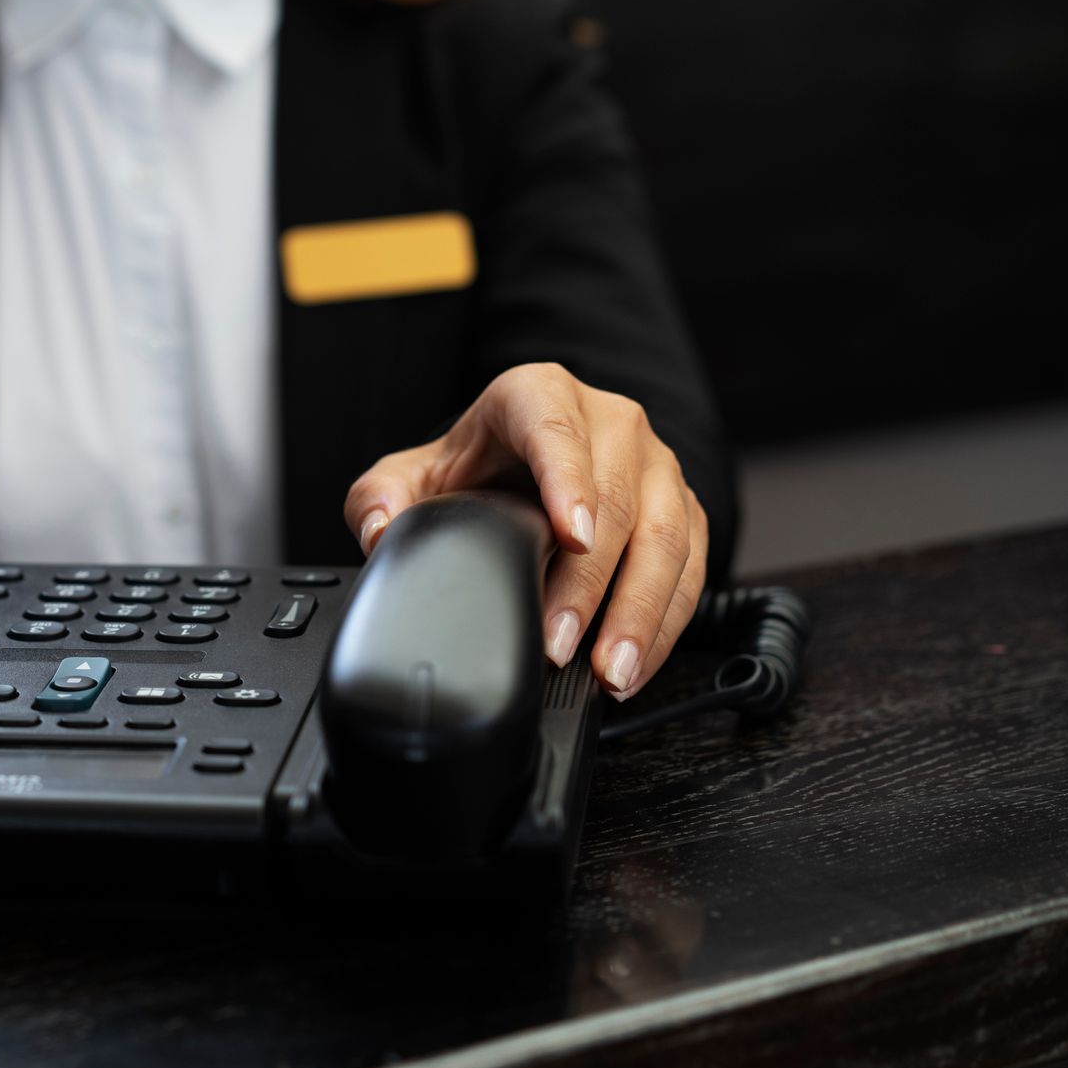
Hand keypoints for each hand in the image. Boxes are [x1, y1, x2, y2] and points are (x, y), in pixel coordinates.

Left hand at [342, 362, 707, 699]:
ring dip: (639, 612)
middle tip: (560, 645)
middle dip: (590, 583)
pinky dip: (665, 622)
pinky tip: (635, 664)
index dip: (567, 480)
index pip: (556, 430)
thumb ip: (378, 498)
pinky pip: (691, 567)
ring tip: (609, 671)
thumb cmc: (476, 469)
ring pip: (665, 537)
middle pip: (615, 500)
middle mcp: (610, 421)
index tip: (571, 536)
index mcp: (538, 396)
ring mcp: (655, 465)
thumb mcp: (414, 475)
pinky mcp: (683, 509)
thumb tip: (376, 532)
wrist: (526, 466)